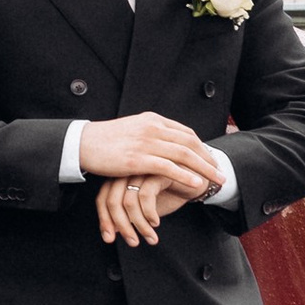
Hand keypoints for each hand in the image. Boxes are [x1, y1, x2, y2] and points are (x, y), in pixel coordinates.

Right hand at [78, 111, 216, 191]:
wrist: (83, 143)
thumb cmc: (105, 140)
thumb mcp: (132, 129)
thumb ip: (150, 133)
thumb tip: (165, 141)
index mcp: (152, 120)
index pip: (186, 133)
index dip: (202, 148)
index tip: (211, 160)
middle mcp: (153, 128)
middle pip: (190, 144)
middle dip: (209, 159)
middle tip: (221, 173)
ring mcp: (146, 143)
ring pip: (184, 155)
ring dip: (204, 169)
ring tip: (217, 181)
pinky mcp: (138, 159)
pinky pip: (168, 167)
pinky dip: (186, 175)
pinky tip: (196, 184)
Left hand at [95, 172, 192, 246]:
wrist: (195, 181)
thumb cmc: (167, 193)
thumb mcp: (144, 208)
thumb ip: (127, 216)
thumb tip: (110, 232)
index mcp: (119, 177)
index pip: (102, 199)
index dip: (104, 220)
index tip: (109, 239)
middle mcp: (127, 171)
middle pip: (112, 201)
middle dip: (122, 227)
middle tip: (133, 242)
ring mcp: (141, 169)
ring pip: (128, 202)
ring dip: (139, 225)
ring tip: (150, 237)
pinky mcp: (157, 170)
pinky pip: (145, 196)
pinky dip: (149, 214)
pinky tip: (156, 222)